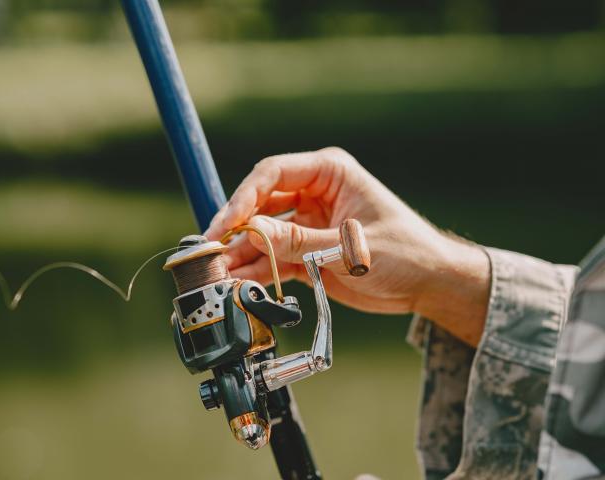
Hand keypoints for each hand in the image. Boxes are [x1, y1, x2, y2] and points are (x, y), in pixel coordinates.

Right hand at [205, 147, 489, 345]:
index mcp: (329, 173)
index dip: (243, 198)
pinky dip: (257, 271)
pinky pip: (274, 258)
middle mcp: (313, 193)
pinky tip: (239, 284)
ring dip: (241, 253)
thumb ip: (299, 242)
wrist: (427, 283)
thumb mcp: (350, 247)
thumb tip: (250, 234)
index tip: (224, 224)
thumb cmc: (404, 253)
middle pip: (260, 203)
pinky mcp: (307, 250)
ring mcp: (308, 223)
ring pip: (262, 234)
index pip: (272, 175)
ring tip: (219, 274)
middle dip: (235, 228)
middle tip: (211, 252)